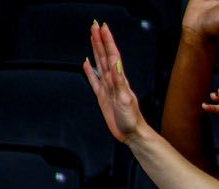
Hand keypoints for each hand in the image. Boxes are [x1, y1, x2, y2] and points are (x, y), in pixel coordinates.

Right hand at [84, 22, 146, 142]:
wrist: (132, 134)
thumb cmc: (132, 120)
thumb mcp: (126, 101)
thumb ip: (120, 84)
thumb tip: (115, 67)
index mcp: (120, 80)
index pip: (112, 56)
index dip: (107, 41)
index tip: (102, 27)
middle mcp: (114, 81)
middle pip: (105, 55)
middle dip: (100, 40)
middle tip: (95, 25)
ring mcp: (108, 88)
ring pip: (99, 64)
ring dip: (95, 50)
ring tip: (92, 37)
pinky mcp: (103, 97)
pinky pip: (94, 80)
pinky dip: (89, 71)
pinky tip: (86, 62)